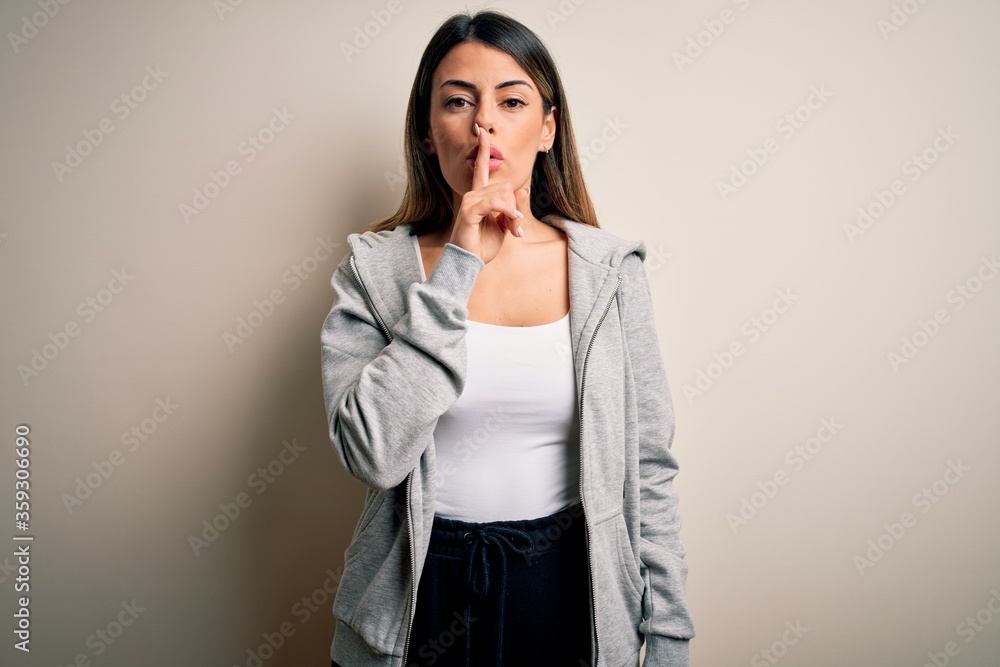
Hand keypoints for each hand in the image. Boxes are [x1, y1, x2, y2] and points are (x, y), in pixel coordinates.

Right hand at [448, 122, 529, 264]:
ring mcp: (469, 201)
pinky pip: (494, 202)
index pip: (482, 167)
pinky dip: (506, 212)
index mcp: (480, 196)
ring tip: (513, 230)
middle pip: (506, 186)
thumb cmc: (482, 245)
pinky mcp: (468, 210)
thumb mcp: (504, 225)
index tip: (481, 131)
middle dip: (515, 207)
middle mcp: (473, 194)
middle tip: (516, 228)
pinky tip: (511, 224)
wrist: (469, 263)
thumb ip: (513, 207)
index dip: (483, 148)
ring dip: (512, 213)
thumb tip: (523, 188)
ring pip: (502, 193)